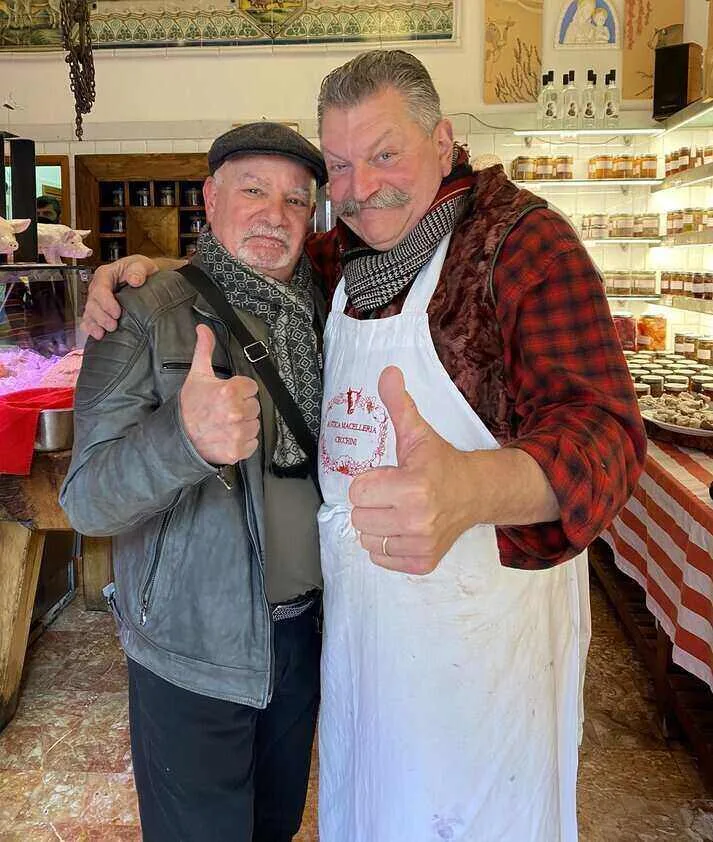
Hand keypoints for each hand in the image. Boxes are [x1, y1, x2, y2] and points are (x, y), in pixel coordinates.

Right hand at [81, 254, 158, 339]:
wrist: (145, 279)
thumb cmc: (140, 270)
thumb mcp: (142, 264)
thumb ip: (138, 270)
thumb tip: (135, 280)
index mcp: (105, 274)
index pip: (100, 288)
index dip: (106, 302)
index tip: (116, 312)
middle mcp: (98, 288)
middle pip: (92, 303)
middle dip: (101, 316)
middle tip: (113, 326)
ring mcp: (97, 301)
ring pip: (89, 313)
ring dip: (95, 324)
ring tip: (104, 333)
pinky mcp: (99, 311)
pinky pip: (89, 320)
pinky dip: (91, 328)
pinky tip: (97, 335)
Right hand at [180, 325, 260, 464]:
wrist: (177, 437)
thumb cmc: (189, 405)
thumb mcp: (197, 374)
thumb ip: (205, 349)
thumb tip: (203, 327)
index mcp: (229, 391)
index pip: (251, 387)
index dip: (240, 390)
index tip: (227, 394)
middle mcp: (236, 412)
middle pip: (254, 406)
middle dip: (242, 407)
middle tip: (224, 410)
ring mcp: (237, 433)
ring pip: (254, 424)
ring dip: (243, 424)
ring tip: (225, 424)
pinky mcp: (237, 451)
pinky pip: (252, 443)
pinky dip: (243, 442)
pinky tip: (228, 436)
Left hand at [349, 366, 471, 574]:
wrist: (475, 493)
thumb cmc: (440, 463)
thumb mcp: (417, 433)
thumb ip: (398, 403)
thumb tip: (387, 371)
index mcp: (412, 487)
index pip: (357, 492)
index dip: (369, 481)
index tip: (389, 476)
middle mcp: (417, 520)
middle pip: (358, 517)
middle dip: (372, 504)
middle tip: (393, 494)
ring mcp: (420, 545)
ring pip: (366, 539)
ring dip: (377, 526)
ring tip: (397, 512)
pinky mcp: (423, 563)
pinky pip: (380, 558)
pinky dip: (386, 546)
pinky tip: (403, 529)